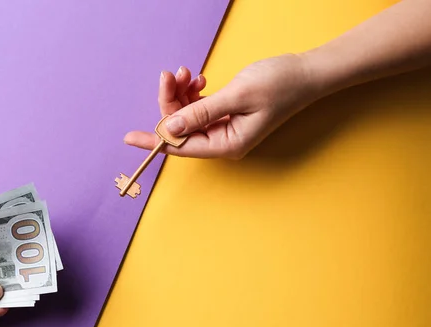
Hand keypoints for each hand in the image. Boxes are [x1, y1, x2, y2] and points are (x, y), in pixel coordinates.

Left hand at [124, 54, 318, 158]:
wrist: (306, 72)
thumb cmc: (280, 84)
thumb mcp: (237, 96)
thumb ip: (200, 113)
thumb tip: (168, 128)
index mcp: (227, 144)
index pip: (180, 147)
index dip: (154, 141)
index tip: (129, 138)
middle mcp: (222, 140)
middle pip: (180, 127)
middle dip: (171, 101)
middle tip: (170, 74)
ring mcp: (223, 128)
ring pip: (187, 115)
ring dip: (181, 93)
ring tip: (187, 72)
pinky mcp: (225, 114)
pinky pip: (198, 106)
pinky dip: (193, 92)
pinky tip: (198, 78)